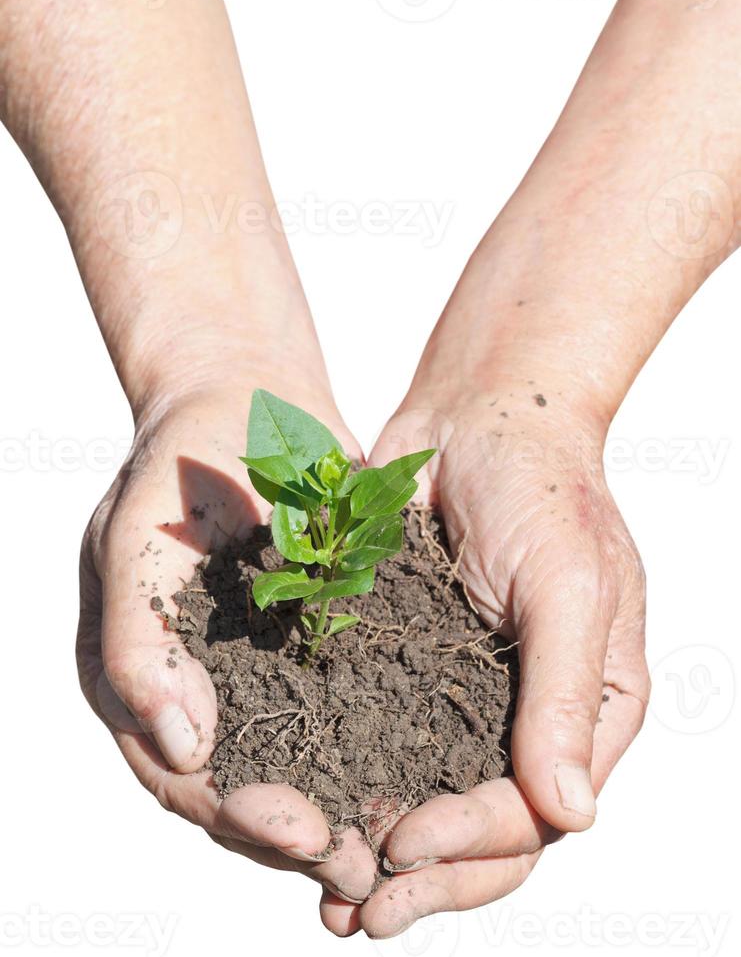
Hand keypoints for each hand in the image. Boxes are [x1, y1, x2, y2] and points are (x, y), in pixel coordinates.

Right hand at [76, 388, 378, 907]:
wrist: (241, 403)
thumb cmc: (173, 468)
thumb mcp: (133, 542)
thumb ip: (140, 644)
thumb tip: (183, 750)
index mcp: (144, 685)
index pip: (182, 779)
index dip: (239, 816)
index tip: (302, 831)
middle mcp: (206, 693)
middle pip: (249, 792)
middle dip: (305, 835)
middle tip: (365, 863)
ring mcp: (267, 673)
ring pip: (307, 763)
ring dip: (351, 807)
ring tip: (406, 842)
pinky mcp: (325, 645)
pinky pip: (353, 707)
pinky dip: (384, 744)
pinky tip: (430, 768)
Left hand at [320, 390, 648, 937]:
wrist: (480, 417)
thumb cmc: (542, 488)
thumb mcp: (569, 585)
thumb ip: (566, 696)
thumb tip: (567, 816)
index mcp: (591, 710)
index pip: (536, 811)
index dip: (469, 842)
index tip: (400, 844)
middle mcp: (533, 719)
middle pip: (485, 835)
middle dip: (424, 879)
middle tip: (357, 914)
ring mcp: (470, 700)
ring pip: (433, 806)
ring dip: (384, 858)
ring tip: (329, 899)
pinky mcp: (413, 672)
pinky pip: (387, 748)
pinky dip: (356, 790)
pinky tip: (316, 818)